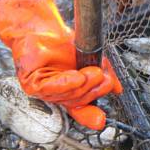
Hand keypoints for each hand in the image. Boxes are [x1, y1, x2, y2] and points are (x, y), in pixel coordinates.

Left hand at [0, 0, 122, 130]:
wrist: (44, 28)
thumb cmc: (63, 44)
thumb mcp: (91, 60)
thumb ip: (105, 76)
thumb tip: (117, 90)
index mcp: (71, 92)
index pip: (81, 110)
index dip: (90, 116)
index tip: (101, 121)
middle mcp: (57, 95)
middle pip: (79, 101)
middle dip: (94, 89)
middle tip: (102, 75)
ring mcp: (44, 91)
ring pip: (67, 96)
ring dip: (83, 84)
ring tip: (93, 70)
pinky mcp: (31, 84)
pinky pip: (50, 89)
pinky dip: (66, 83)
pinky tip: (76, 76)